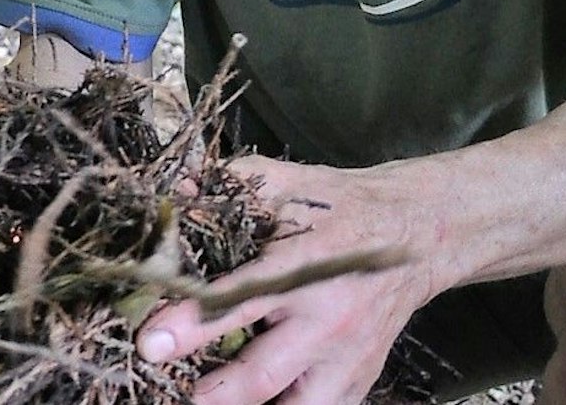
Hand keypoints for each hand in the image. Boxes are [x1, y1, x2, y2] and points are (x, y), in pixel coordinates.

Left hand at [137, 155, 442, 404]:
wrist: (414, 233)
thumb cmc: (340, 207)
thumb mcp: (286, 182)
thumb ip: (230, 186)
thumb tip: (177, 194)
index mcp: (303, 267)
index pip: (238, 301)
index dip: (189, 325)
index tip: (151, 343)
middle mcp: (327, 319)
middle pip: (261, 374)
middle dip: (212, 392)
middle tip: (178, 391)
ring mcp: (347, 357)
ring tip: (210, 399)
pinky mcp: (359, 380)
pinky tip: (258, 402)